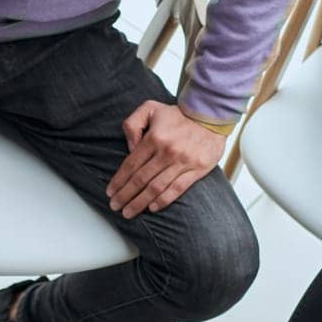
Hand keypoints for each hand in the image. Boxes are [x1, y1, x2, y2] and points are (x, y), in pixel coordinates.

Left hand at [108, 101, 226, 218]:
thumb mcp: (150, 108)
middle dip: (125, 196)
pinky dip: (164, 200)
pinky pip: (177, 189)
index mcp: (154, 138)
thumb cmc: (178, 115)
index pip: (131, 165)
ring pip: (156, 187)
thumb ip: (132, 124)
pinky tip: (152, 208)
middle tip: (115, 206)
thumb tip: (129, 148)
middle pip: (141, 180)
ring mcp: (183, 162)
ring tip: (129, 212)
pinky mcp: (197, 169)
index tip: (110, 192)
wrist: (211, 115)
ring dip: (140, 202)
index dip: (118, 181)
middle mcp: (167, 152)